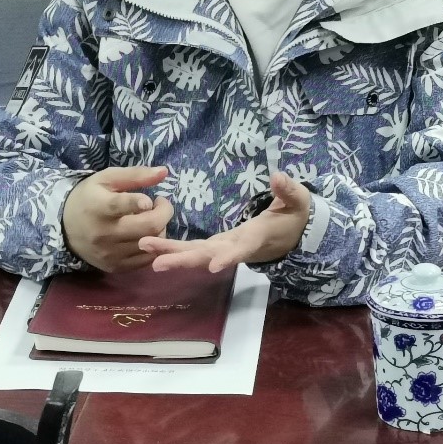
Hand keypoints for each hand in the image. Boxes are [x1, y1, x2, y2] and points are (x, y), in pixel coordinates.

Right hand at [62, 165, 173, 272]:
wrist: (64, 228)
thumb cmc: (89, 197)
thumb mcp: (107, 179)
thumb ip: (135, 175)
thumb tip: (164, 172)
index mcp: (98, 207)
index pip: (118, 206)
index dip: (136, 203)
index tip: (149, 201)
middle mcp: (104, 234)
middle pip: (147, 227)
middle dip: (164, 213)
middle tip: (160, 204)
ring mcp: (110, 254)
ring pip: (152, 243)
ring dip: (160, 229)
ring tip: (151, 218)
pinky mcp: (115, 267)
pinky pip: (146, 260)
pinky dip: (154, 245)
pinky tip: (147, 234)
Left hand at [139, 170, 311, 272]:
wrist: (292, 235)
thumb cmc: (295, 216)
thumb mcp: (298, 201)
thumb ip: (289, 190)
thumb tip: (279, 176)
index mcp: (256, 238)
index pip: (241, 249)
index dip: (229, 258)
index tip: (214, 267)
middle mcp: (236, 248)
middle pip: (207, 256)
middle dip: (183, 259)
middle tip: (157, 262)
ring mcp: (225, 248)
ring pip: (195, 253)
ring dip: (171, 251)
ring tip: (144, 245)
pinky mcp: (218, 245)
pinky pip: (193, 248)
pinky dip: (174, 247)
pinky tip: (152, 245)